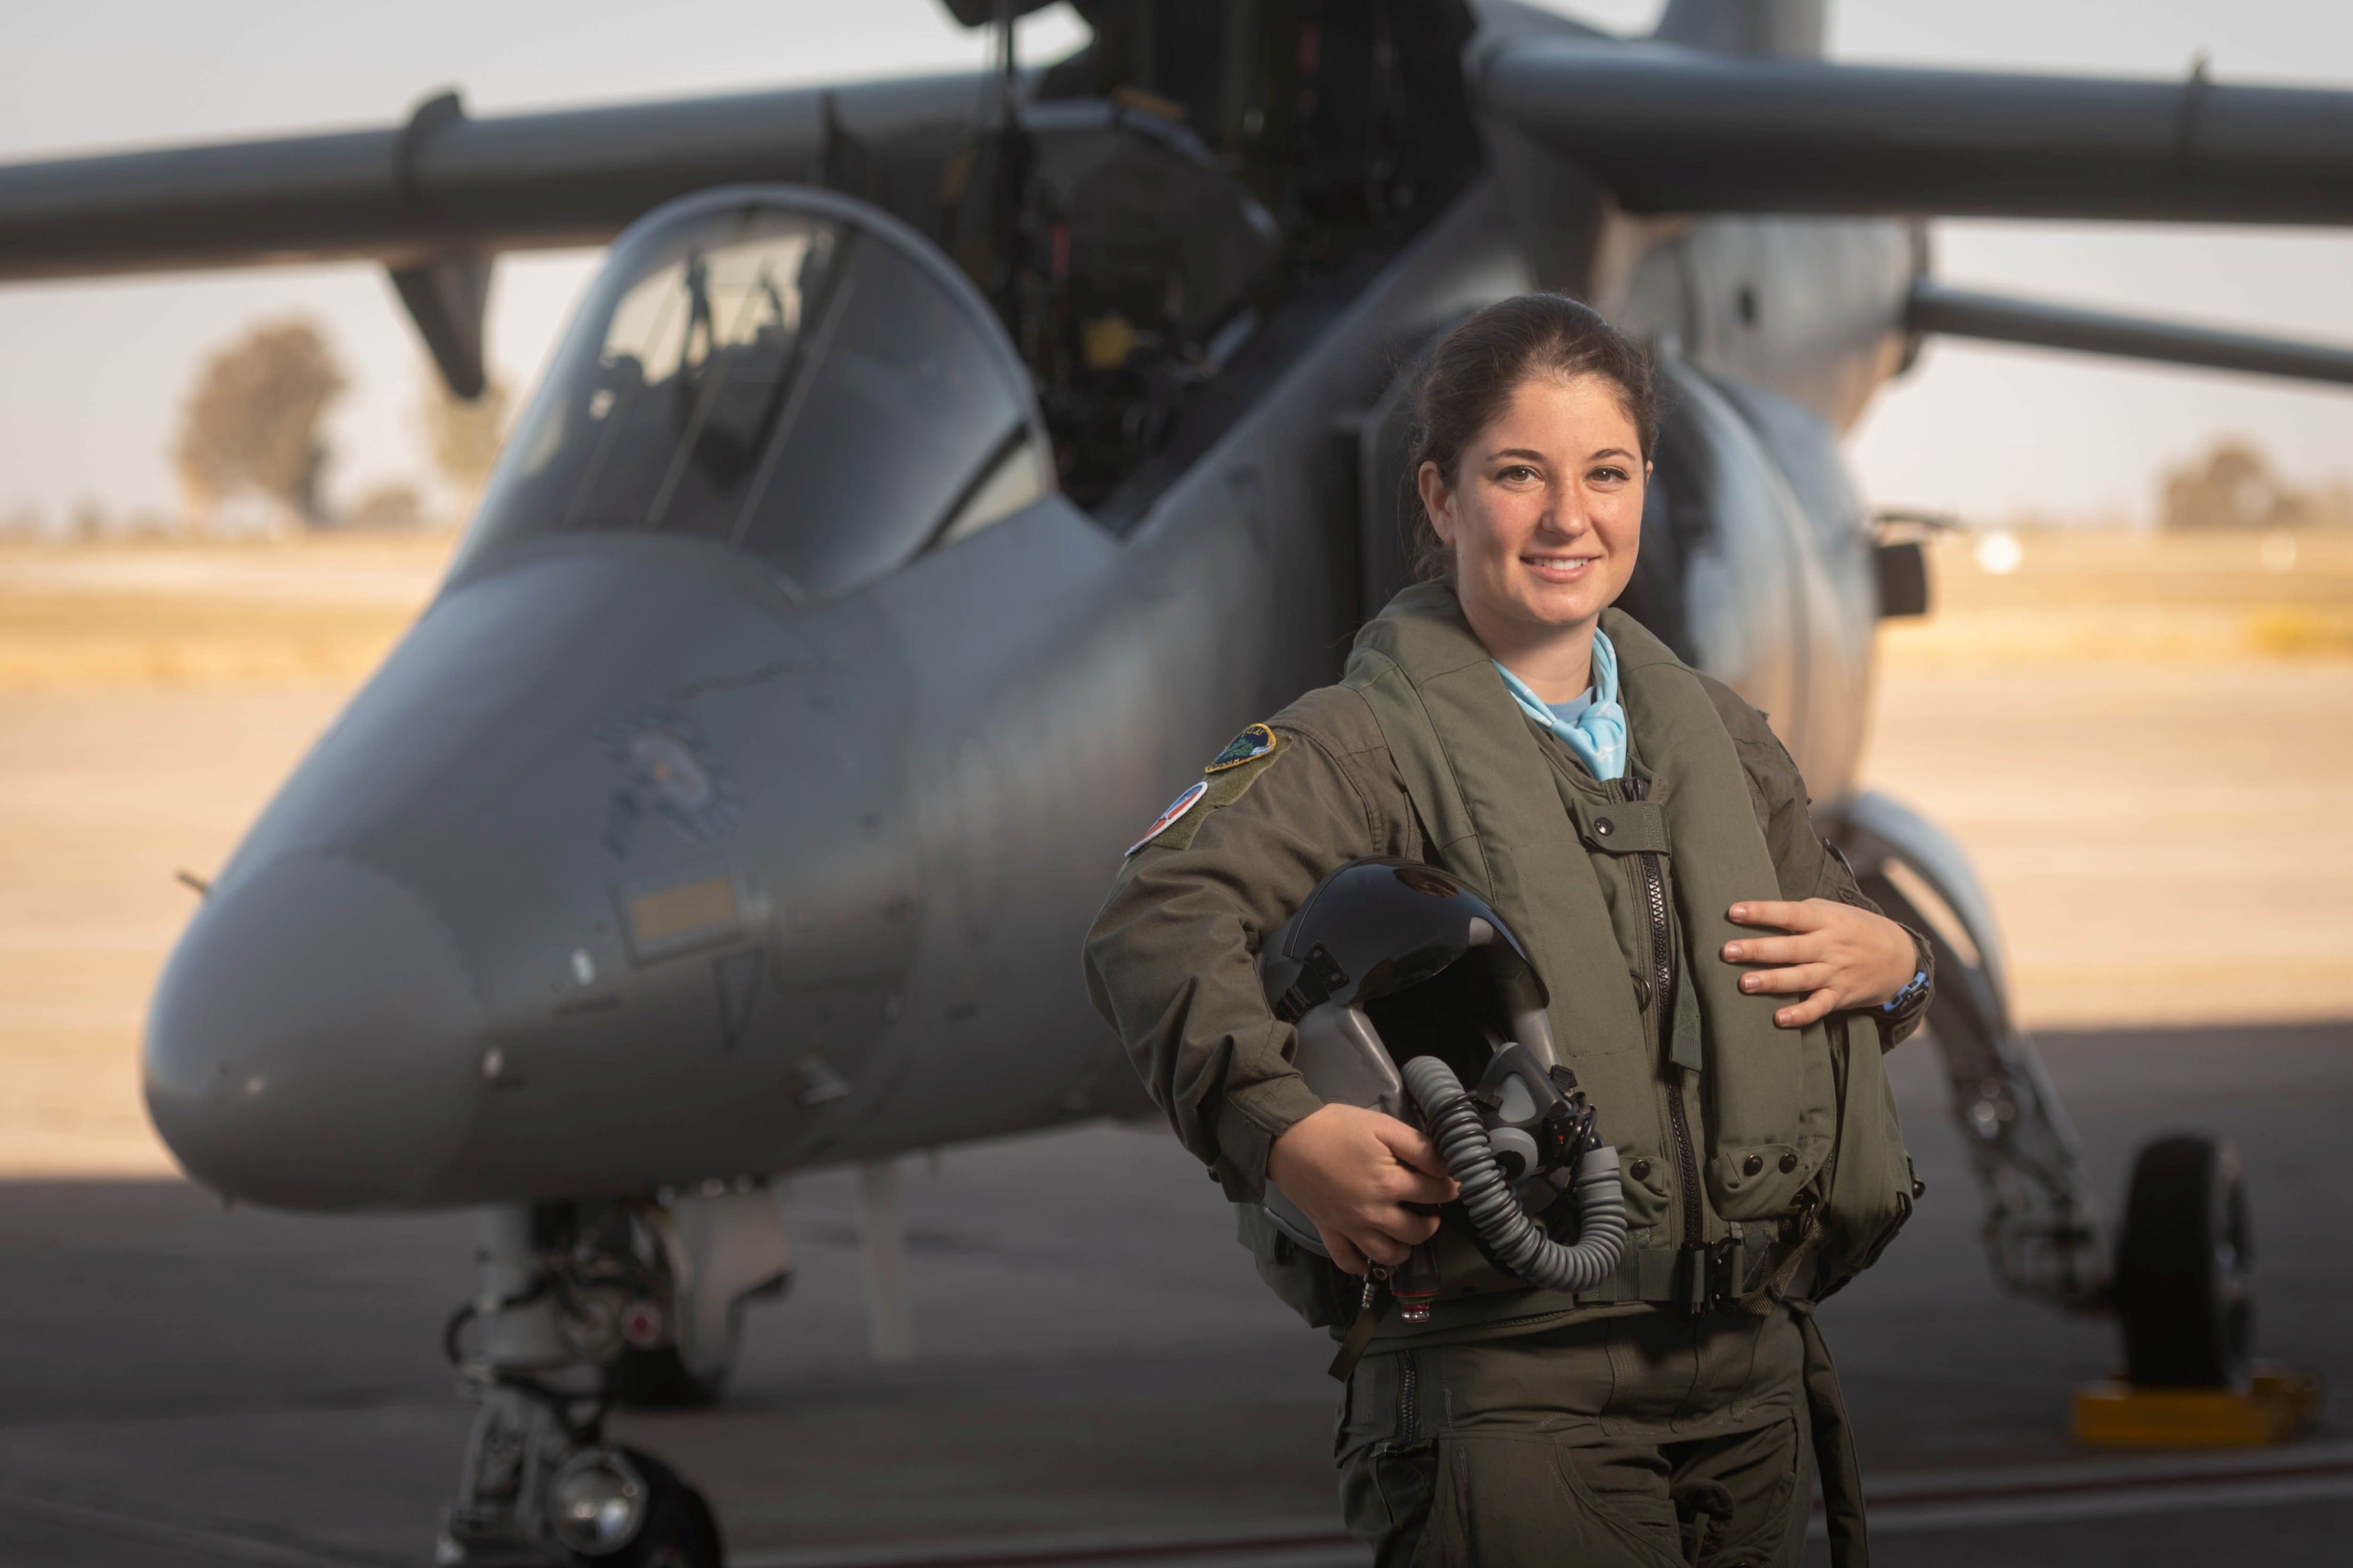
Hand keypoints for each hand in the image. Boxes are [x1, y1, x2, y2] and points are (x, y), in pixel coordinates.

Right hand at [1266, 1103, 1458, 1274]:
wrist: (1285, 1139)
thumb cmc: (1335, 1128)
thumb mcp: (1382, 1126)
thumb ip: (1418, 1147)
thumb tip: (1446, 1167)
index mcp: (1390, 1184)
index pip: (1436, 1193)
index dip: (1449, 1186)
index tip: (1451, 1182)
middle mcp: (1375, 1214)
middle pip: (1418, 1232)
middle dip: (1432, 1221)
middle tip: (1431, 1209)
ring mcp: (1351, 1228)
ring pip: (1388, 1255)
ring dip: (1404, 1248)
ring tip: (1407, 1232)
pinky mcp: (1329, 1232)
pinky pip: (1347, 1261)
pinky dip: (1360, 1265)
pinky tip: (1368, 1258)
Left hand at [1720, 898, 1918, 1028]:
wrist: (1899, 957)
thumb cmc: (1854, 929)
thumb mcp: (1832, 911)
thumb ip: (1800, 914)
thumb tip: (1757, 915)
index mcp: (1825, 919)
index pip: (1790, 913)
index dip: (1762, 912)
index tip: (1733, 912)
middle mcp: (1830, 946)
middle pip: (1791, 948)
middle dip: (1758, 950)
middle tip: (1727, 951)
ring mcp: (1835, 972)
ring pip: (1801, 978)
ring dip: (1772, 981)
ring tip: (1744, 984)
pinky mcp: (1840, 996)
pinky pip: (1819, 1007)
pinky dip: (1801, 1014)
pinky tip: (1780, 1018)